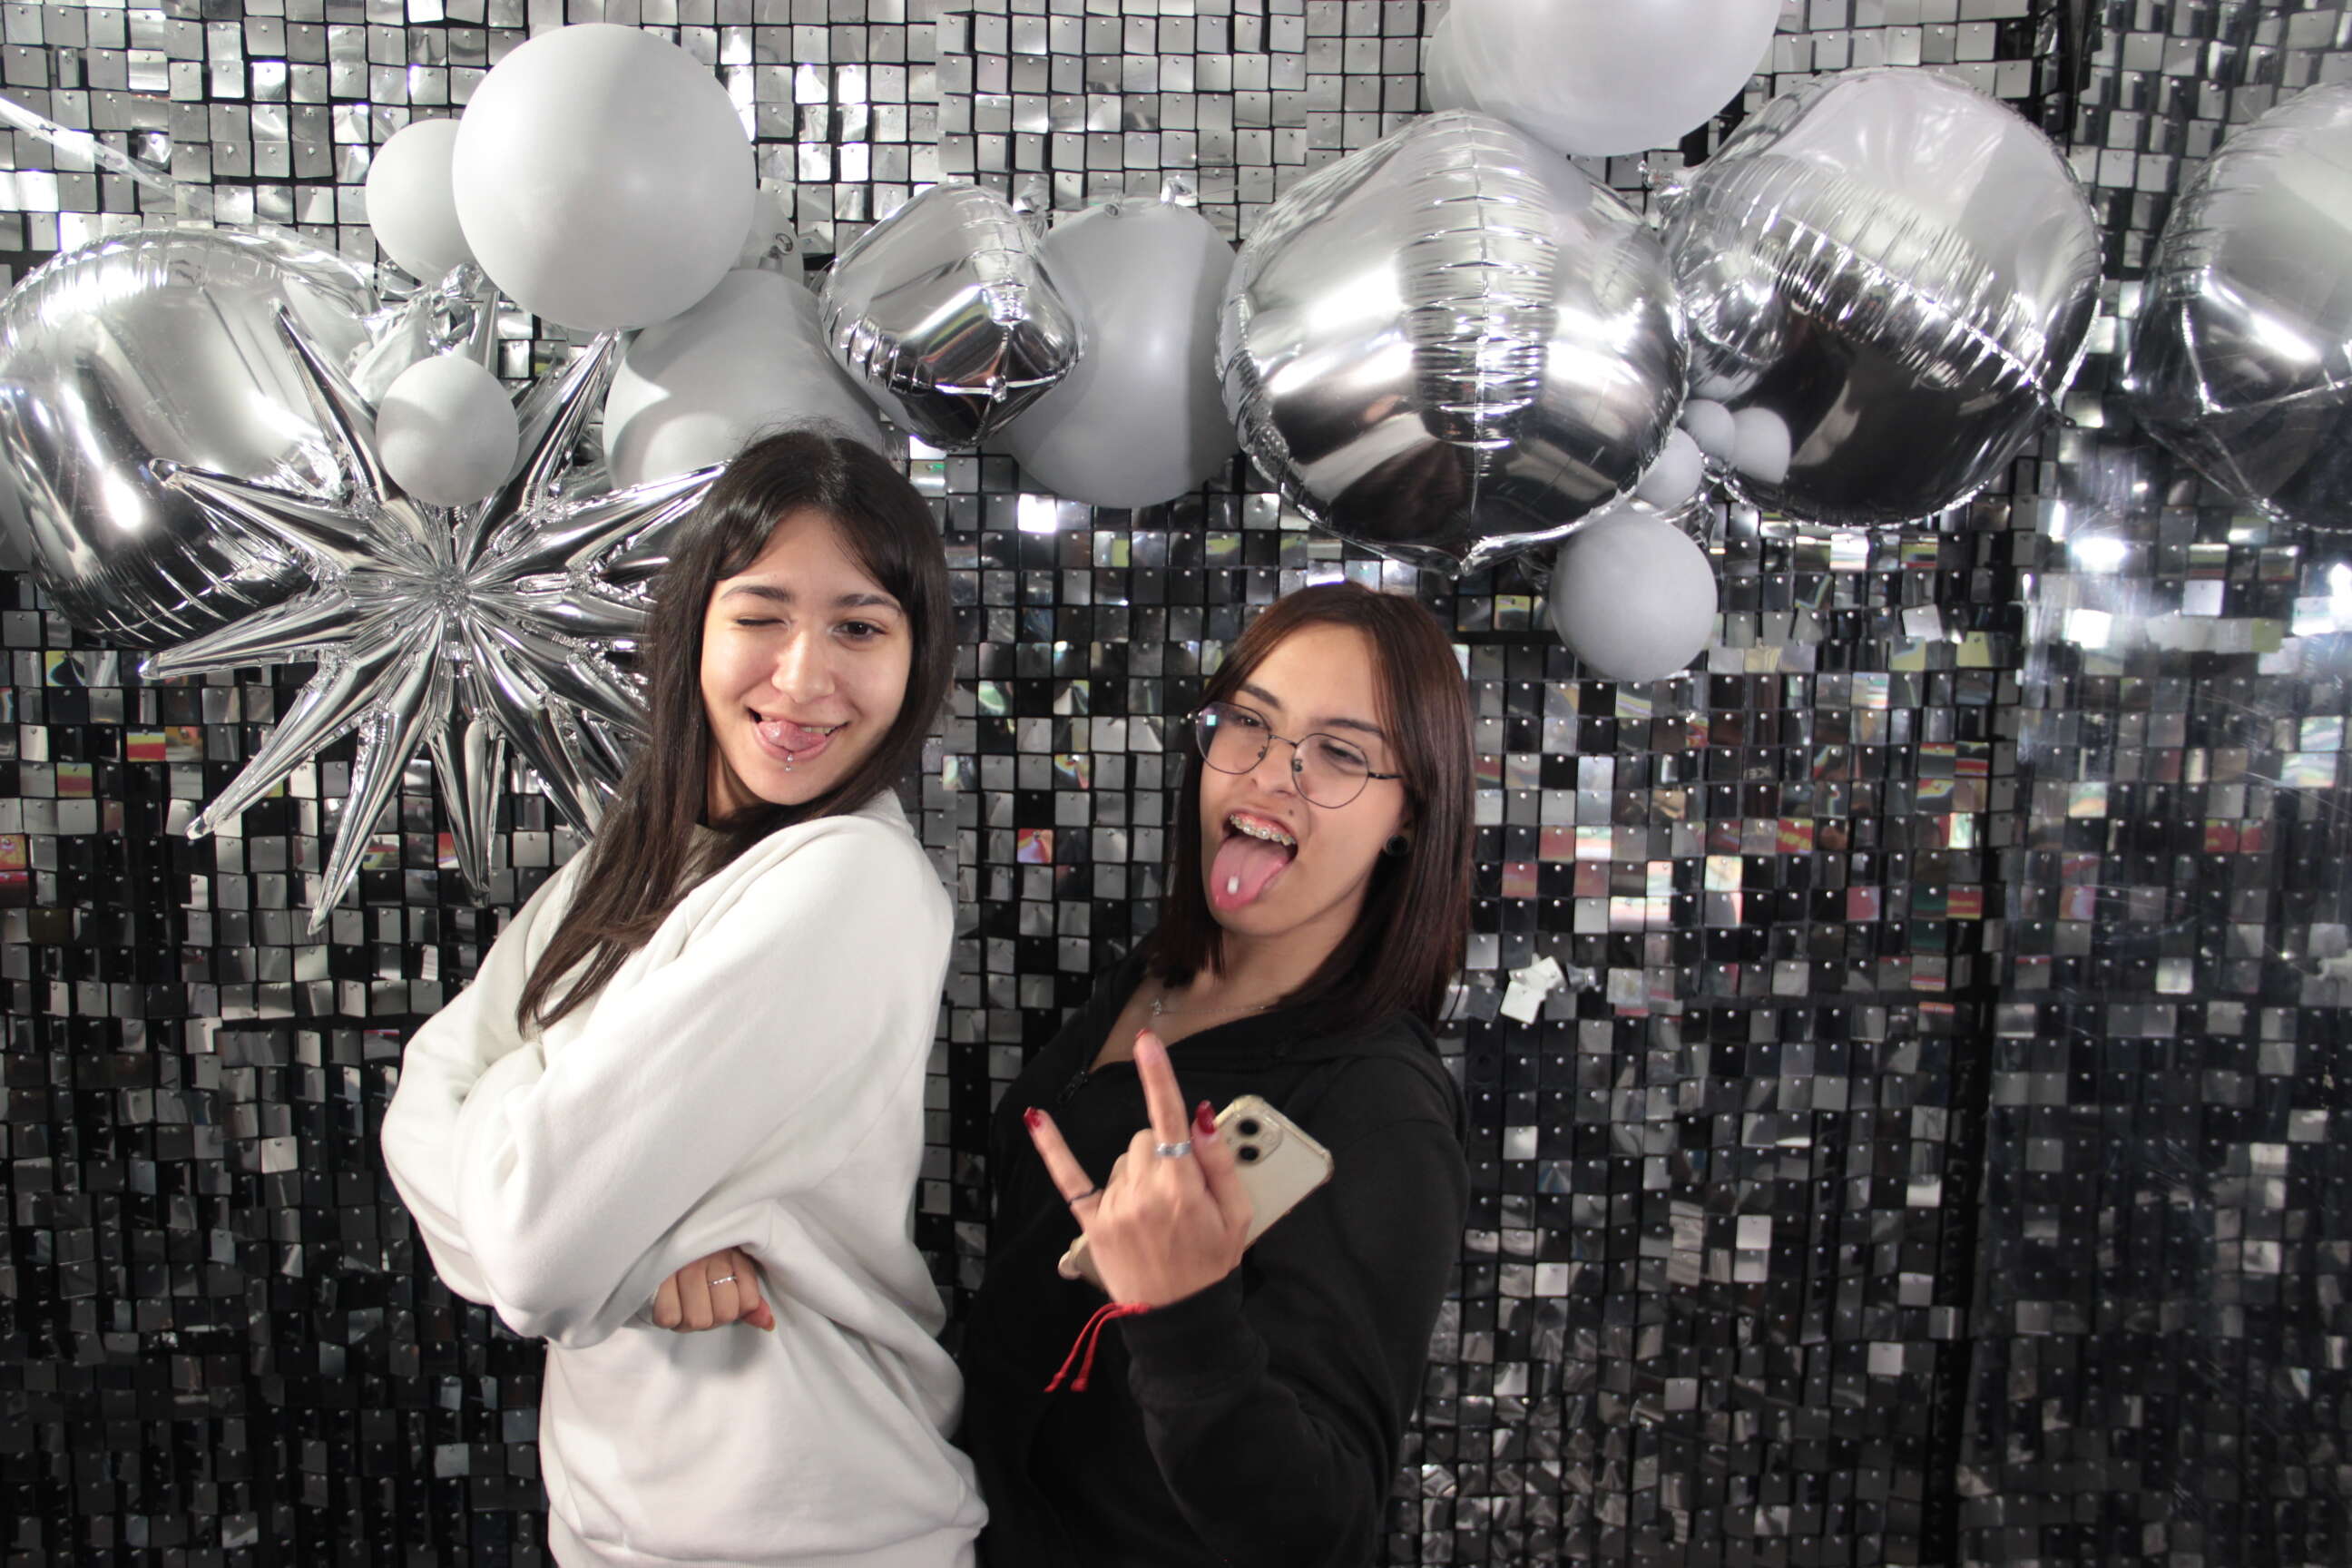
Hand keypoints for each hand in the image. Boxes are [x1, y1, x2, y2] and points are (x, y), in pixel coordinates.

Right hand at [650, 1247, 774, 1331]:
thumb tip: (768, 1324)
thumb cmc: (699, 1253)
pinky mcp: (654, 1276)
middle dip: (712, 1316)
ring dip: (689, 1319)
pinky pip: (668, 1317)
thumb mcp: (731, 1267)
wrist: (663, 1227)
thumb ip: (748, 1298)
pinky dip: (668, 1316)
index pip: (748, 1301)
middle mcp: (709, 1257)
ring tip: (682, 1304)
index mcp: (731, 1253)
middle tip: (699, 1303)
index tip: (720, 1295)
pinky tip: (668, 1302)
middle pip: (724, 1314)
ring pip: (698, 1319)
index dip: (736, 1307)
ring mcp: (681, 1265)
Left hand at [1025, 1029, 1252, 1306]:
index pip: (1169, 1118)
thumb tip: (1201, 1117)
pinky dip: (1052, 1148)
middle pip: (1146, 1138)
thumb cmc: (1212, 1265)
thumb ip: (1221, 1164)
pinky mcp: (1092, 1223)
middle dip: (1163, 1152)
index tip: (1147, 1042)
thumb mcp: (1237, 1216)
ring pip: (1122, 1159)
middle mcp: (1143, 1193)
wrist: (1181, 1319)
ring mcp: (1115, 1208)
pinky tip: (1035, 1118)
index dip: (1158, 1077)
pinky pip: (1069, 1178)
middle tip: (1180, 1191)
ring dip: (1138, 1172)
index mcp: (1182, 1188)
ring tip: (1157, 1213)